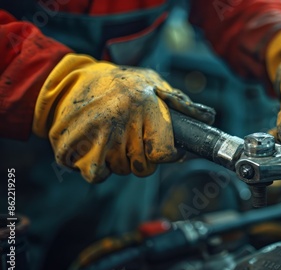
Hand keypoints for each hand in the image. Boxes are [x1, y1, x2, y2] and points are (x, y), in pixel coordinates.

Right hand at [33, 54, 214, 182]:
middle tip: (133, 138)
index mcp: (145, 106)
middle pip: (143, 168)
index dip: (168, 155)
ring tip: (112, 136)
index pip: (164, 152)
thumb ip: (179, 102)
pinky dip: (96, 167)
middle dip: (141, 158)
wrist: (70, 79)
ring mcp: (95, 137)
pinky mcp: (73, 148)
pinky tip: (96, 148)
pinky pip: (95, 175)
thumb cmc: (119, 83)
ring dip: (118, 160)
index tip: (166, 149)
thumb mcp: (152, 81)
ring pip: (120, 171)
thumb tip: (208, 118)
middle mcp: (121, 122)